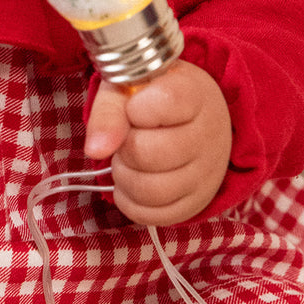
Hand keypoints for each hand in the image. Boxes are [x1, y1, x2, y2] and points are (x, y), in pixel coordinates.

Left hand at [83, 60, 231, 225]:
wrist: (196, 119)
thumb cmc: (154, 98)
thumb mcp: (130, 87)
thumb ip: (110, 110)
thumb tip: (95, 150)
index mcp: (194, 94)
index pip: (166, 100)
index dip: (136, 108)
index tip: (133, 107)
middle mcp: (208, 136)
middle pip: (148, 153)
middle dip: (123, 147)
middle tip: (125, 137)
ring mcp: (206, 175)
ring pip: (150, 190)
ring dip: (123, 175)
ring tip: (126, 159)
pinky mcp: (196, 204)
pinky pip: (153, 215)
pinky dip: (130, 199)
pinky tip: (133, 178)